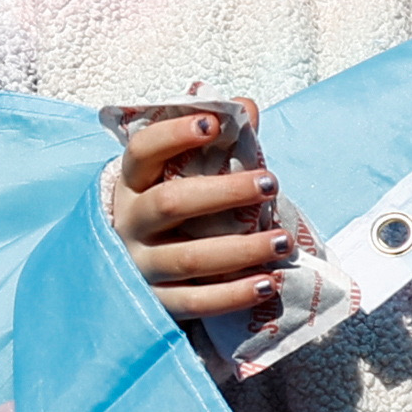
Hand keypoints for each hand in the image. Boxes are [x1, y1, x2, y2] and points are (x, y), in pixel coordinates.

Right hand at [106, 108, 294, 325]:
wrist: (128, 276)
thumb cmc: (168, 214)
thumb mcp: (178, 177)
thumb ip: (214, 143)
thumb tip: (247, 108)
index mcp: (131, 184)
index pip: (143, 151)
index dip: (174, 134)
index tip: (213, 123)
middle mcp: (130, 224)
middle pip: (171, 204)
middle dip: (224, 192)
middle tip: (271, 183)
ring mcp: (139, 266)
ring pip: (189, 259)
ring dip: (241, 250)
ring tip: (283, 241)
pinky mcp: (155, 304)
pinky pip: (195, 303)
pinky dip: (232, 295)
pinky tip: (267, 284)